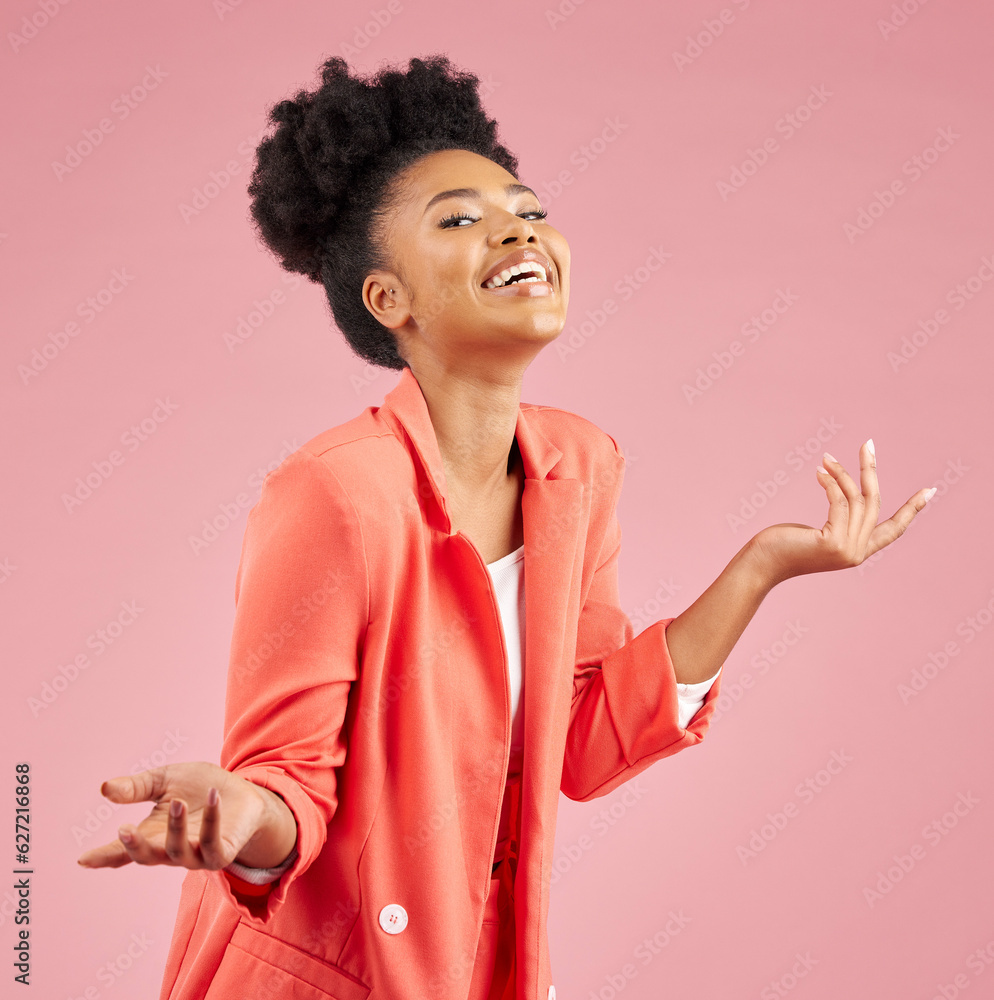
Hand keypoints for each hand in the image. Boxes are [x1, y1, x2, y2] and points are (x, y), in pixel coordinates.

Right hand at [76, 761, 294, 871]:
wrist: (243, 793)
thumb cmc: (200, 788)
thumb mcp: (166, 780)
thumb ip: (138, 787)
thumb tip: (105, 788)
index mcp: (153, 835)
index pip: (125, 851)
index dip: (105, 857)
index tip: (83, 860)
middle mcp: (171, 850)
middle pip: (147, 857)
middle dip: (134, 847)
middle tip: (123, 829)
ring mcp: (197, 855)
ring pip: (179, 852)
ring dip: (176, 827)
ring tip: (177, 801)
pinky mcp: (222, 854)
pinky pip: (214, 843)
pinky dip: (212, 821)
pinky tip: (213, 797)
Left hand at [747, 439, 934, 585]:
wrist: (761, 564)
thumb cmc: (782, 546)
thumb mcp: (818, 531)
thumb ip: (838, 520)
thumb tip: (844, 492)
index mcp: (858, 552)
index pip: (893, 530)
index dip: (911, 509)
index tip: (930, 490)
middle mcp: (857, 553)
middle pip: (874, 503)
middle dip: (871, 470)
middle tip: (868, 444)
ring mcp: (846, 550)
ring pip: (855, 499)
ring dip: (841, 473)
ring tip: (827, 458)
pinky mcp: (833, 543)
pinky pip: (839, 502)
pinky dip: (831, 483)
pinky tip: (819, 472)